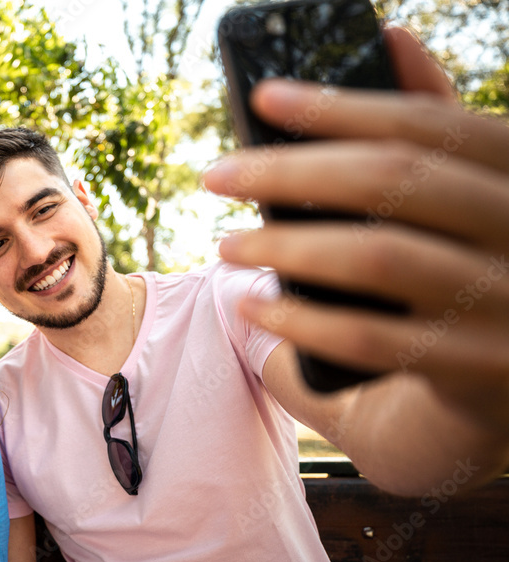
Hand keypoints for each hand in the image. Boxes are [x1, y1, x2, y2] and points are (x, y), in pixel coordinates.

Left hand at [204, 26, 508, 433]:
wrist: (507, 391)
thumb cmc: (464, 275)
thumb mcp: (463, 194)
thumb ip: (431, 125)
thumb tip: (390, 36)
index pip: (425, 123)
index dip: (338, 106)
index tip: (262, 98)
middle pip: (393, 180)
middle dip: (288, 171)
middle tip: (214, 175)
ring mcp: (507, 302)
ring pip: (379, 255)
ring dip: (285, 246)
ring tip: (226, 244)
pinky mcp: (478, 369)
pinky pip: (371, 338)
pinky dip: (301, 320)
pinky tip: (254, 309)